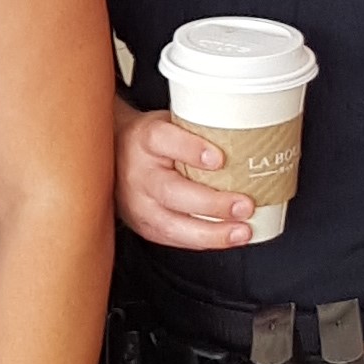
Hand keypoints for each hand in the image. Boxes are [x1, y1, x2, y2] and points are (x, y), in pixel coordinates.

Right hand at [115, 99, 254, 252]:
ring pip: (173, 224)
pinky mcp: (144, 226)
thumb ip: (200, 131)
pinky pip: (175, 238)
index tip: (219, 158)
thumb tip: (249, 139)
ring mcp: (138, 204)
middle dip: (212, 203)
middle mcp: (137, 173)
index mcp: (145, 138)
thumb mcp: (171, 123)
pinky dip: (205, 240)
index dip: (191, 149)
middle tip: (245, 206)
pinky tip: (228, 238)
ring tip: (243, 231)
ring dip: (212, 232)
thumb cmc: (153, 140)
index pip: (163, 139)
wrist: (114, 157)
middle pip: (171, 191)